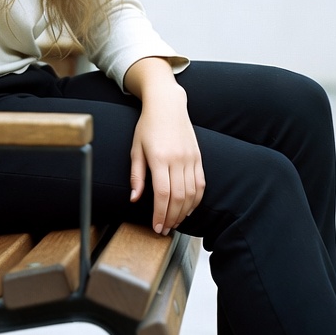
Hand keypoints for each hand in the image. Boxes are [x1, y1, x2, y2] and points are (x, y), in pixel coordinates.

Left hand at [125, 59, 204, 233]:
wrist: (167, 105)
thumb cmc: (148, 125)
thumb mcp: (136, 148)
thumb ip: (136, 175)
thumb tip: (134, 199)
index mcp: (159, 157)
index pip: (162, 194)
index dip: (160, 214)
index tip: (156, 227)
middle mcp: (177, 159)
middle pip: (178, 197)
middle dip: (171, 218)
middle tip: (165, 229)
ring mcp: (190, 158)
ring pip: (191, 194)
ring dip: (184, 212)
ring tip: (175, 222)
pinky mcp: (198, 157)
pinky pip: (201, 184)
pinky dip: (196, 200)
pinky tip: (188, 208)